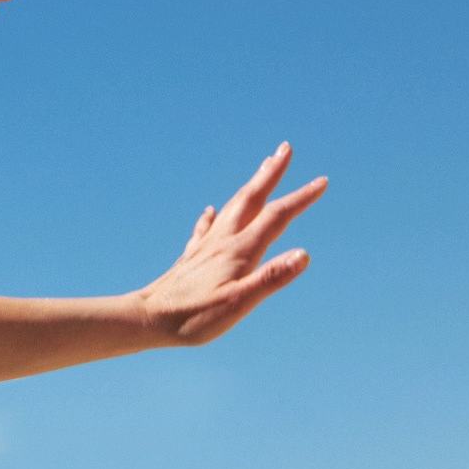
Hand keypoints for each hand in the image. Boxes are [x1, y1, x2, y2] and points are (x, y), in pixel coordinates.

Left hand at [131, 143, 324, 344]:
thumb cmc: (193, 317)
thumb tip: (304, 254)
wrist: (145, 319)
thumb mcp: (239, 304)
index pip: (277, 217)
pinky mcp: (190, 258)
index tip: (322, 180)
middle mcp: (222, 242)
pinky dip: (213, 216)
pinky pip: (204, 229)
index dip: (301, 198)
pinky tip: (210, 212)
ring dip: (250, 187)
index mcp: (239, 250)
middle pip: (251, 199)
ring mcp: (204, 247)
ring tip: (261, 170)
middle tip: (285, 148)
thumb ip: (271, 279)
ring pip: (231, 207)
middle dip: (271, 173)